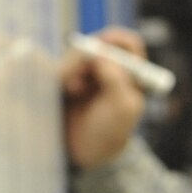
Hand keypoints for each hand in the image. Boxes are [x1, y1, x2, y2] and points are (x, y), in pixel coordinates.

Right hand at [62, 26, 146, 169]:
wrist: (85, 153)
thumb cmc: (111, 132)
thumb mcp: (123, 108)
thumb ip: (116, 79)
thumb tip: (102, 54)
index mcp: (130, 72)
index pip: (127, 44)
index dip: (116, 39)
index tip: (104, 45)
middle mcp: (108, 68)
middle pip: (97, 44)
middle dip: (88, 56)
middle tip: (83, 74)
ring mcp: (86, 73)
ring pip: (76, 55)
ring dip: (73, 69)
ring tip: (74, 91)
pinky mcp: (66, 80)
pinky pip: (61, 67)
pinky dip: (62, 76)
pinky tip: (66, 92)